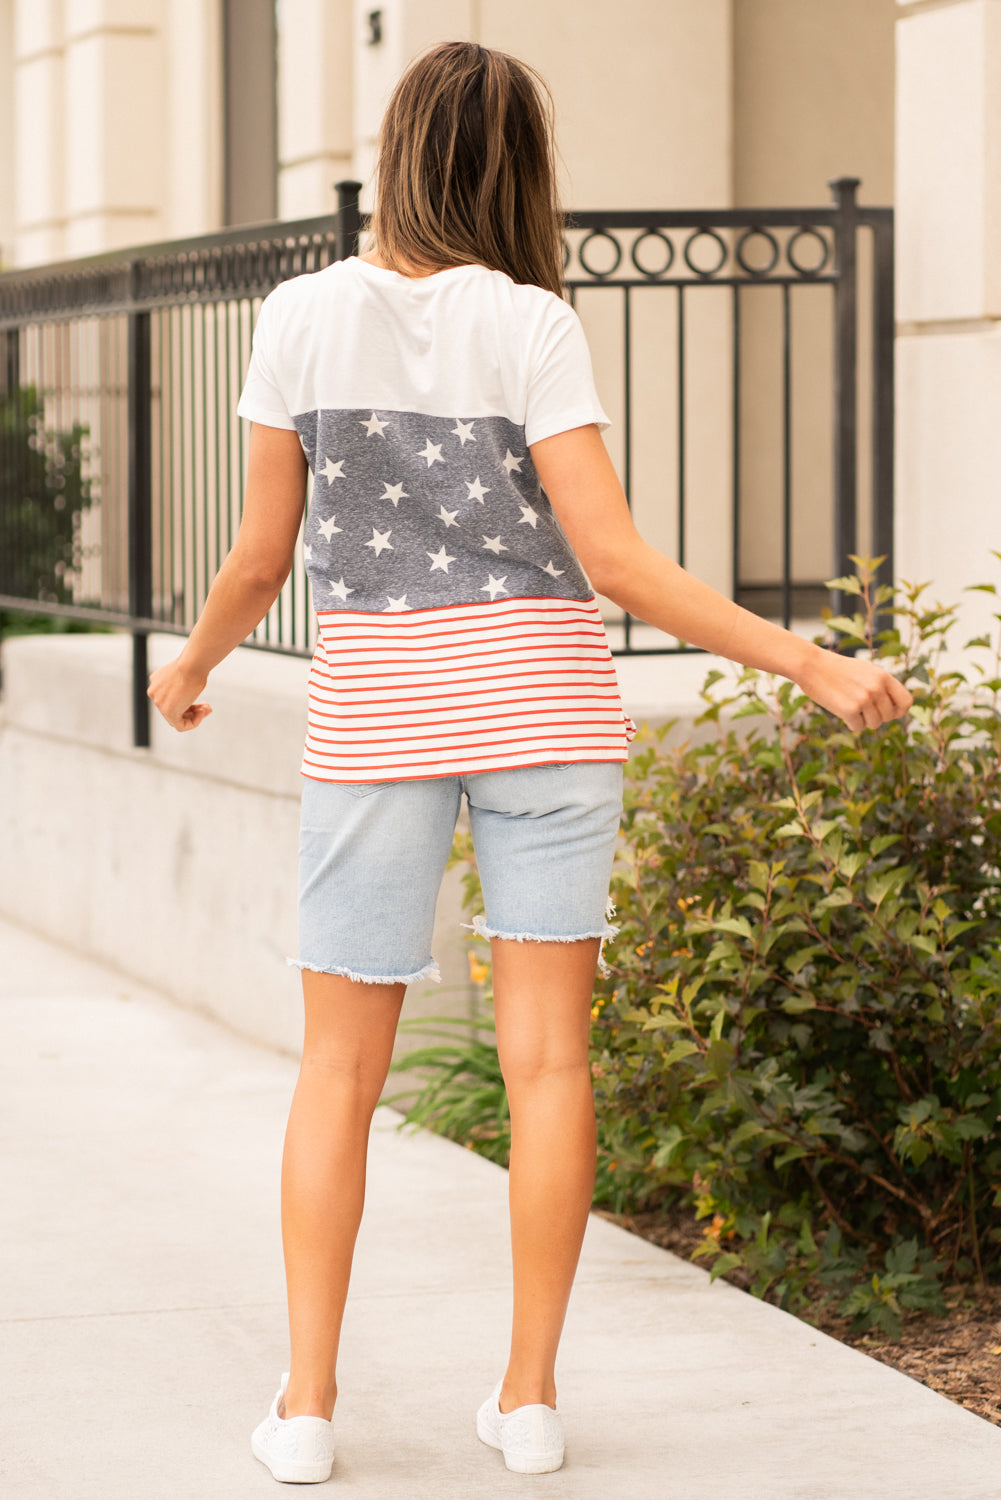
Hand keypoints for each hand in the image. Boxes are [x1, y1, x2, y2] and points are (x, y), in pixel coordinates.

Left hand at [147, 656, 211, 731]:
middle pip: (173, 709)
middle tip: (206, 707)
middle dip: (192, 709)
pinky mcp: (168, 711)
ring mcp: (159, 703)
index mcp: (156, 683)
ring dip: (195, 716)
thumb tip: (188, 696)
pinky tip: (202, 714)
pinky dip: (193, 722)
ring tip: (207, 709)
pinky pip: (180, 725)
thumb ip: (181, 687)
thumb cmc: (192, 666)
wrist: (191, 665)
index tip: (199, 700)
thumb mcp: (184, 676)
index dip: (187, 701)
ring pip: (177, 718)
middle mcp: (154, 693)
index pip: (170, 700)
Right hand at [796, 642, 912, 731]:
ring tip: (850, 706)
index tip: (887, 711)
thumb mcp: (866, 671)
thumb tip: (897, 709)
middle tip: (861, 708)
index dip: (898, 711)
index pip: (906, 702)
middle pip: (889, 717)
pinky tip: (840, 708)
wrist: (811, 665)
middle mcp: (877, 687)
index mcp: (883, 676)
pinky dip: (850, 723)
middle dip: (877, 717)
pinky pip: (858, 728)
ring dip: (862, 720)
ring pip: (874, 724)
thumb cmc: (837, 669)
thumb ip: (882, 686)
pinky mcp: (850, 709)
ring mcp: (864, 698)